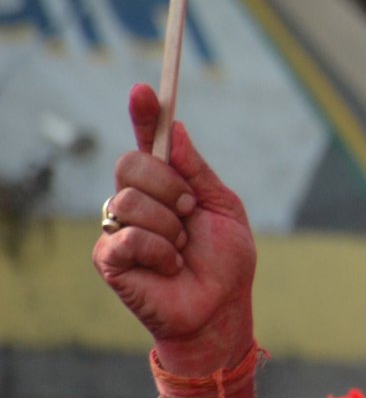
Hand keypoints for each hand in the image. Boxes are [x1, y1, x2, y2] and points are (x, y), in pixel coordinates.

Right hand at [91, 84, 257, 372]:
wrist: (221, 308)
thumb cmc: (225, 262)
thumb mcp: (223, 208)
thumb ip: (197, 171)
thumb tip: (174, 130)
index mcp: (165, 185)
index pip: (147, 142)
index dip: (144, 114)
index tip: (145, 89)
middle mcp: (135, 200)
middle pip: (132, 163)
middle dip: (170, 186)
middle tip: (189, 212)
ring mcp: (118, 227)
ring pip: (131, 200)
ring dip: (171, 227)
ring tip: (183, 250)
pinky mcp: (109, 257)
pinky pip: (129, 235)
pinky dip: (161, 250)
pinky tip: (170, 266)